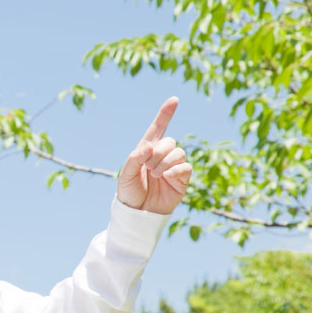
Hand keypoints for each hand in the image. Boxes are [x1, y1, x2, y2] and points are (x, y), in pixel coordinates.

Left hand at [116, 97, 191, 214]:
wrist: (137, 212)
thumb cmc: (129, 191)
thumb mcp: (126, 174)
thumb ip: (135, 158)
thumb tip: (149, 147)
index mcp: (146, 150)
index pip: (158, 129)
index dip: (166, 114)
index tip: (174, 99)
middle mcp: (162, 156)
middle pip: (169, 141)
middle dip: (158, 152)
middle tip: (148, 167)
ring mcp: (173, 166)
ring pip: (179, 152)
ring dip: (165, 161)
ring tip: (155, 174)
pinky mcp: (182, 179)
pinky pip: (186, 167)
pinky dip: (175, 170)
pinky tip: (166, 177)